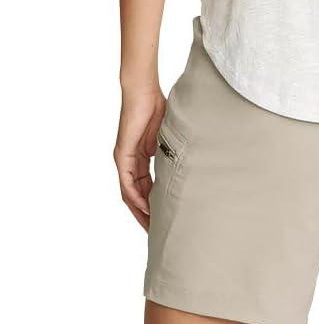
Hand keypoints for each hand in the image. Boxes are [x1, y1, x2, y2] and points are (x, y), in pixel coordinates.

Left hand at [114, 88, 165, 229]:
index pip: (146, 190)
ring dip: (140, 212)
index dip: (154, 207)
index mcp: (141, 160)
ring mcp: (124, 160)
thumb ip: (173, 154)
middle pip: (136, 198)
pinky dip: (136, 198)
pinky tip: (146, 209)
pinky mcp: (122, 155)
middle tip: (157, 233)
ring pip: (129, 195)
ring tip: (151, 227)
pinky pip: (127, 184)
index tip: (164, 220)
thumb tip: (191, 165)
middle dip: (146, 216)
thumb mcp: (169, 139)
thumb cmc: (158, 107)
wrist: (143, 91)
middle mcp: (130, 163)